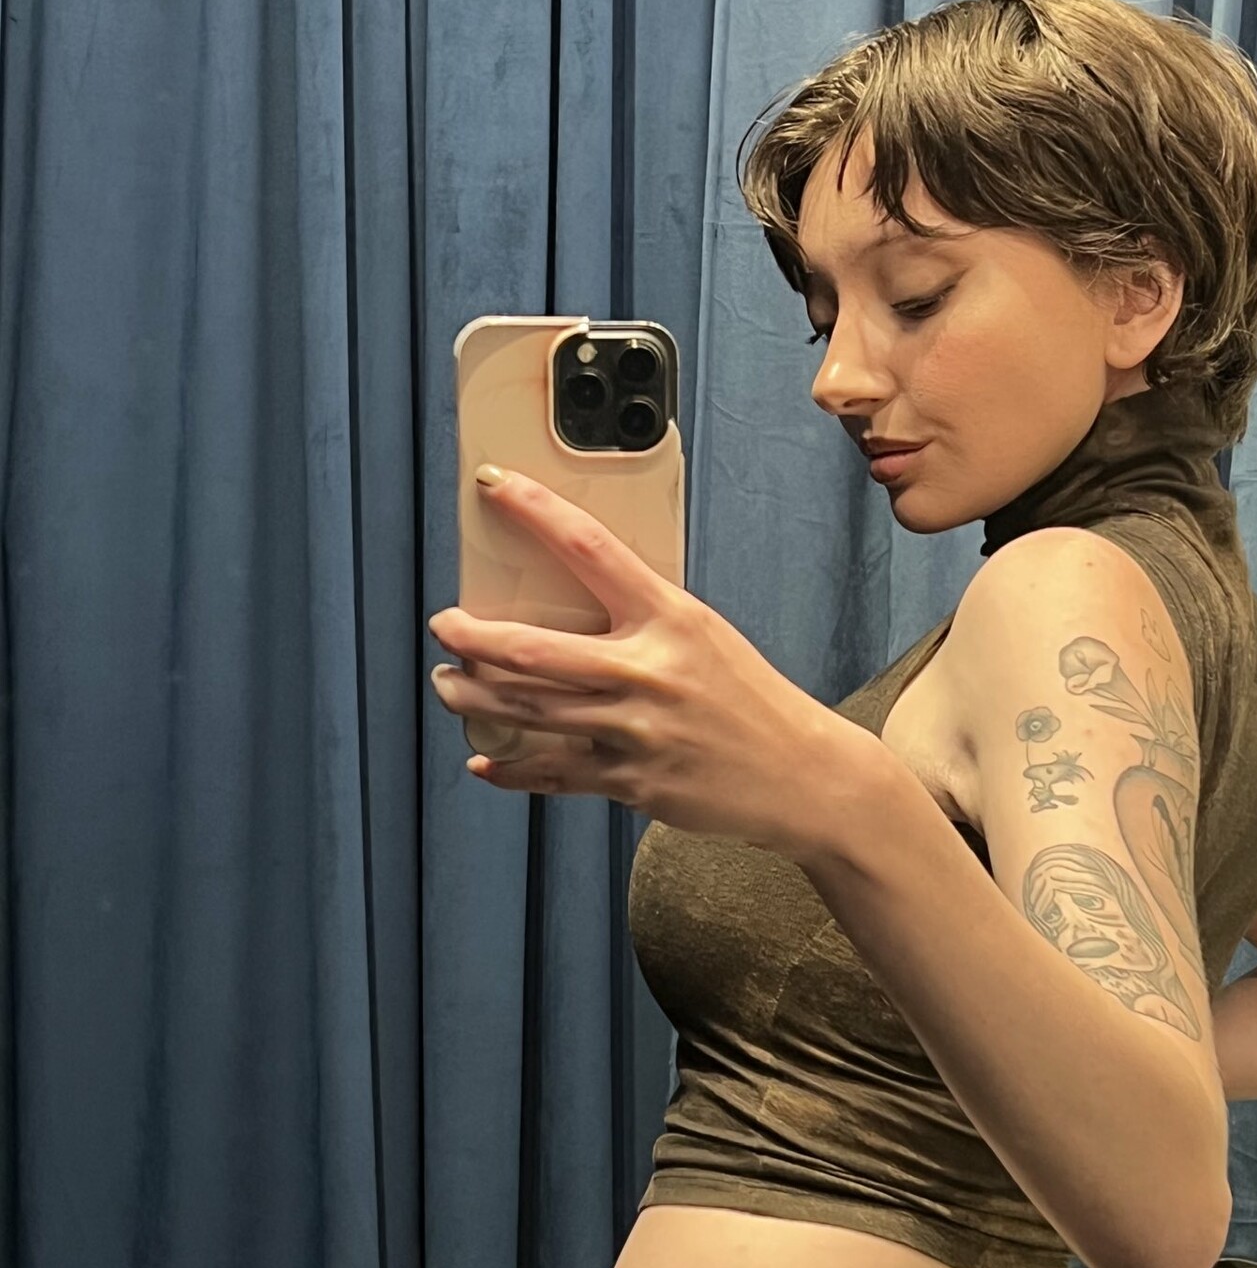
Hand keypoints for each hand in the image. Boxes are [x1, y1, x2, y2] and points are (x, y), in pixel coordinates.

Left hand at [428, 464, 884, 856]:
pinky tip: (484, 761)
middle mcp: (646, 670)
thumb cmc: (750, 700)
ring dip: (474, 698)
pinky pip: (554, 773)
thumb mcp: (704, 634)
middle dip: (471, 637)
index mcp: (669, 617)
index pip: (589, 548)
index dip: (534, 512)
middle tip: (446, 627)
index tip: (494, 485)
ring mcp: (634, 730)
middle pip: (531, 649)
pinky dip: (511, 769)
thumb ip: (643, 619)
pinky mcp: (630, 781)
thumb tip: (575, 602)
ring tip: (449, 685)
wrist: (800, 774)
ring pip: (529, 711)